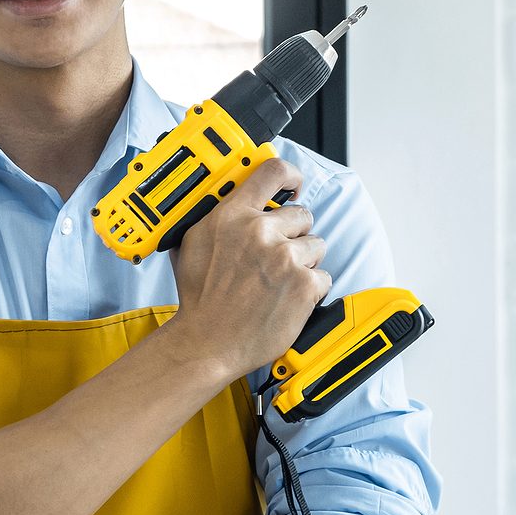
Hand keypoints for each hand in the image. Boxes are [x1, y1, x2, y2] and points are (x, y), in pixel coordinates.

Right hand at [166, 158, 330, 380]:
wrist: (207, 342)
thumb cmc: (199, 300)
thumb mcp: (191, 245)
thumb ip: (216, 217)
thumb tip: (226, 198)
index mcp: (232, 215)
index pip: (272, 172)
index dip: (290, 175)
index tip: (293, 184)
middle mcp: (260, 231)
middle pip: (302, 215)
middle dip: (294, 236)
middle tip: (274, 259)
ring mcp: (284, 257)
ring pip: (316, 246)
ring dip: (303, 263)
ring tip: (278, 283)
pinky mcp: (303, 284)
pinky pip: (324, 277)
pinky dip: (311, 290)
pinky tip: (286, 299)